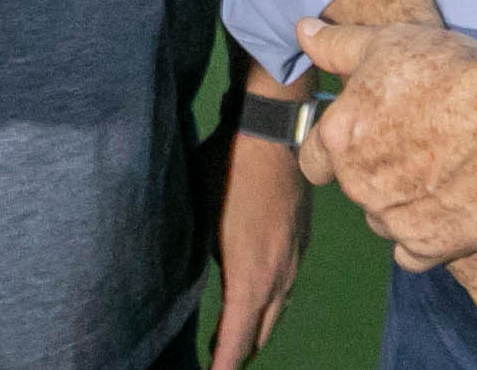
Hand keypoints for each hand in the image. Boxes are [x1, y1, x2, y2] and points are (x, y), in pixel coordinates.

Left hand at [208, 104, 311, 368]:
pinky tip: (255, 295)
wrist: (274, 129)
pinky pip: (286, 284)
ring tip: (234, 339)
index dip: (223, 364)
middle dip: (239, 353)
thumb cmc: (227, 166)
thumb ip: (193, 251)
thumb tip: (175, 274)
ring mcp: (294, 257)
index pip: (238, 339)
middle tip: (218, 362)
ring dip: (256, 327)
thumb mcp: (197, 211)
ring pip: (277, 309)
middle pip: (261, 333)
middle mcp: (279, 275)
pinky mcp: (301, 239)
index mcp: (250, 275)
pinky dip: (269, 301)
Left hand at [292, 19, 476, 268]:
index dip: (334, 150)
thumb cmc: (449, 74)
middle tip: (414, 146)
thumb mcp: (387, 43)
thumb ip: (337, 45)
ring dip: (399, 203)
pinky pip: (412, 252)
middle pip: (353, 187)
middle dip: (375, 171)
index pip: (313, 159)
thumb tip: (302, 31)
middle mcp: (358, 184)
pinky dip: (424, 235)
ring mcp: (393, 220)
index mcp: (340, 138)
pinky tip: (446, 209)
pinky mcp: (430, 246)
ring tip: (437, 174)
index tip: (362, 140)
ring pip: (383, 219)